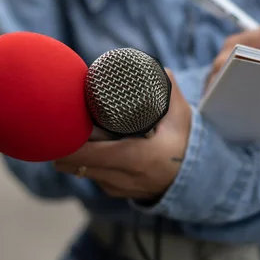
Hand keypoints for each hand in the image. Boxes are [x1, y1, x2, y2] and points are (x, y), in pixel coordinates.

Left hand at [53, 69, 191, 199]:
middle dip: (65, 142)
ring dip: (73, 152)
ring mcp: (116, 187)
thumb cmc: (184, 144)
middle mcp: (122, 177)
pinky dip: (85, 161)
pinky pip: (89, 174)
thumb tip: (155, 68)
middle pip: (72, 163)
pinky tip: (92, 145)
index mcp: (136, 158)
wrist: (194, 179)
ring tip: (78, 131)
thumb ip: (169, 92)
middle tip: (67, 121)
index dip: (68, 138)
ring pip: (77, 170)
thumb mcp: (180, 117)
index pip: (85, 154)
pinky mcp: (113, 191)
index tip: (65, 120)